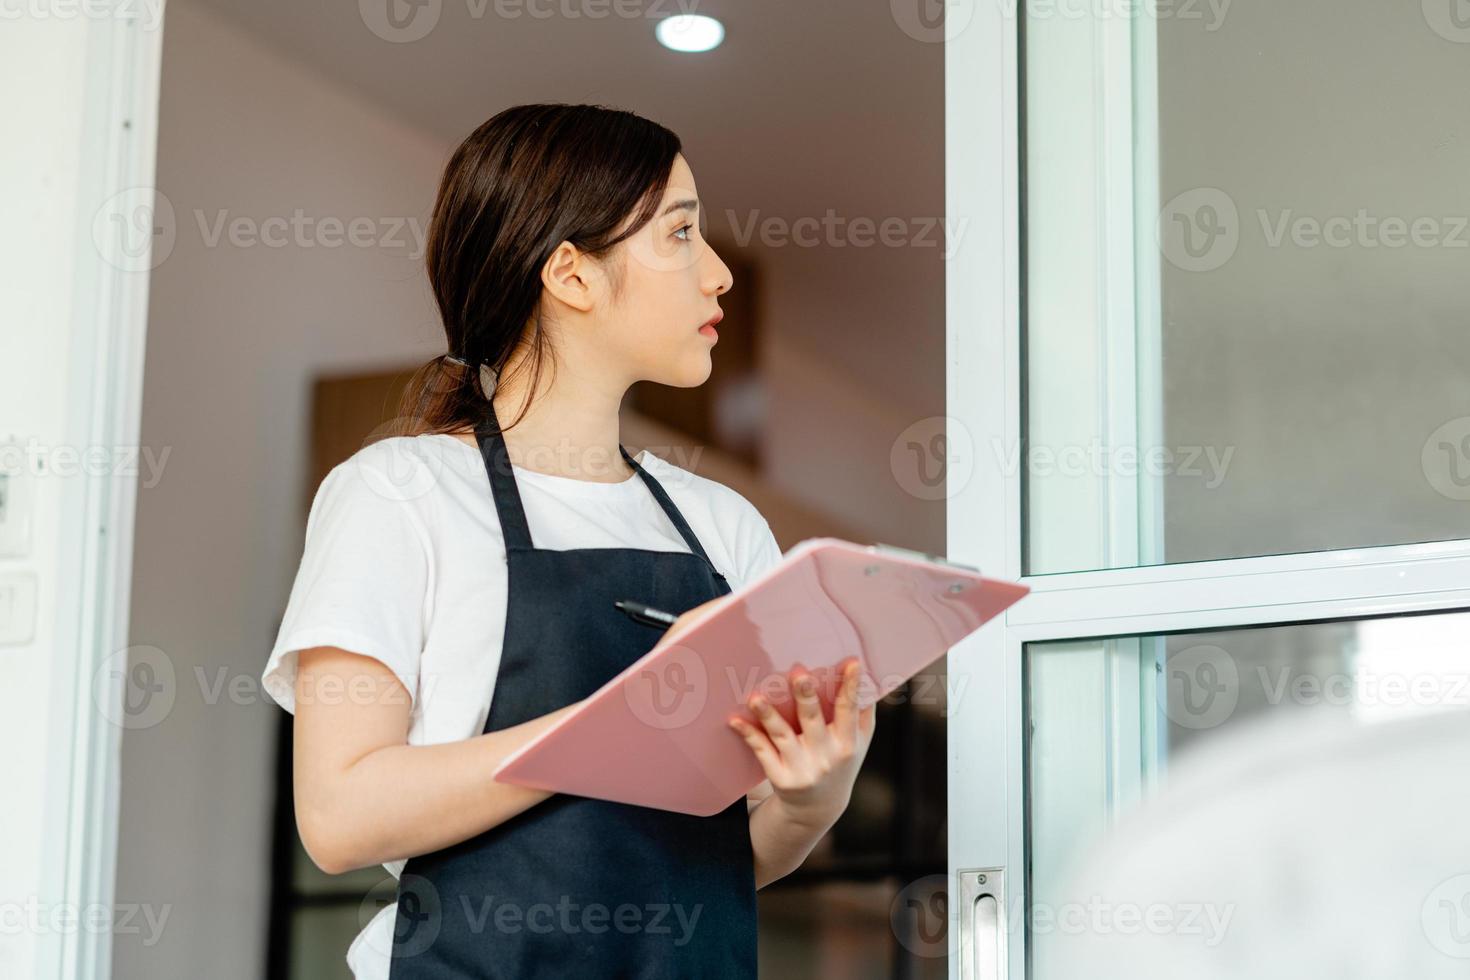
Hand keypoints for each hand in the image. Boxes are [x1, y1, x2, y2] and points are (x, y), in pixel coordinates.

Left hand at [727, 659, 876, 827]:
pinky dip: (748, 735)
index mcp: (846, 743)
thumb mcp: (858, 742)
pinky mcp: (780, 777)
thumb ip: (863, 711)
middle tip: (799, 673)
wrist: (818, 808)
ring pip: (782, 736)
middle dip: (806, 697)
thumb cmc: (839, 762)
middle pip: (813, 721)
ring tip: (755, 697)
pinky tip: (735, 720)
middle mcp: (825, 756)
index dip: (851, 687)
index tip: (851, 663)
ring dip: (768, 716)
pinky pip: (762, 752)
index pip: (849, 710)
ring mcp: (801, 768)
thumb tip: (866, 672)